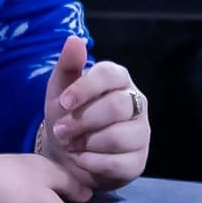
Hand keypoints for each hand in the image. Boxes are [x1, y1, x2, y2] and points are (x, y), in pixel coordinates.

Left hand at [37, 32, 150, 191]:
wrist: (67, 156)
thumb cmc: (68, 116)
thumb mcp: (60, 90)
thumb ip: (68, 65)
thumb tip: (74, 39)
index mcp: (119, 80)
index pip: (110, 74)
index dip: (85, 88)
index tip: (63, 103)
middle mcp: (136, 103)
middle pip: (117, 106)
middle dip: (83, 121)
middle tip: (60, 131)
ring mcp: (141, 133)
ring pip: (119, 136)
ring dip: (86, 143)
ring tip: (70, 146)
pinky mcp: (138, 160)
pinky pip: (118, 163)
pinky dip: (92, 163)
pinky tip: (80, 160)